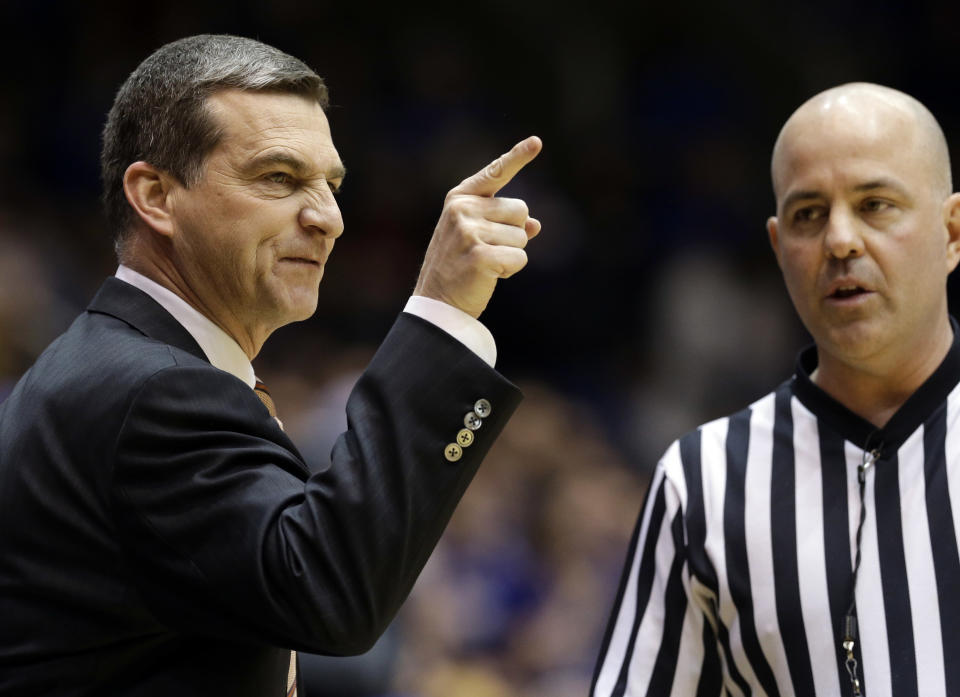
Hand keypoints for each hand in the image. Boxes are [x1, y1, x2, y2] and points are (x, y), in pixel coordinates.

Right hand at [413, 136, 542, 317]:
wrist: (437, 302)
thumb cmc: (458, 267)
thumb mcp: (475, 237)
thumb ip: (502, 224)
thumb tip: (535, 225)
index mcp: (460, 198)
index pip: (496, 172)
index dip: (518, 156)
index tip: (537, 141)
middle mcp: (463, 209)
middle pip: (521, 210)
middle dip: (514, 233)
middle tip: (487, 250)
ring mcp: (469, 231)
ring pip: (523, 236)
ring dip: (512, 254)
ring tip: (485, 264)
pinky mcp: (480, 255)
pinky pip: (520, 258)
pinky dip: (511, 270)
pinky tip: (489, 275)